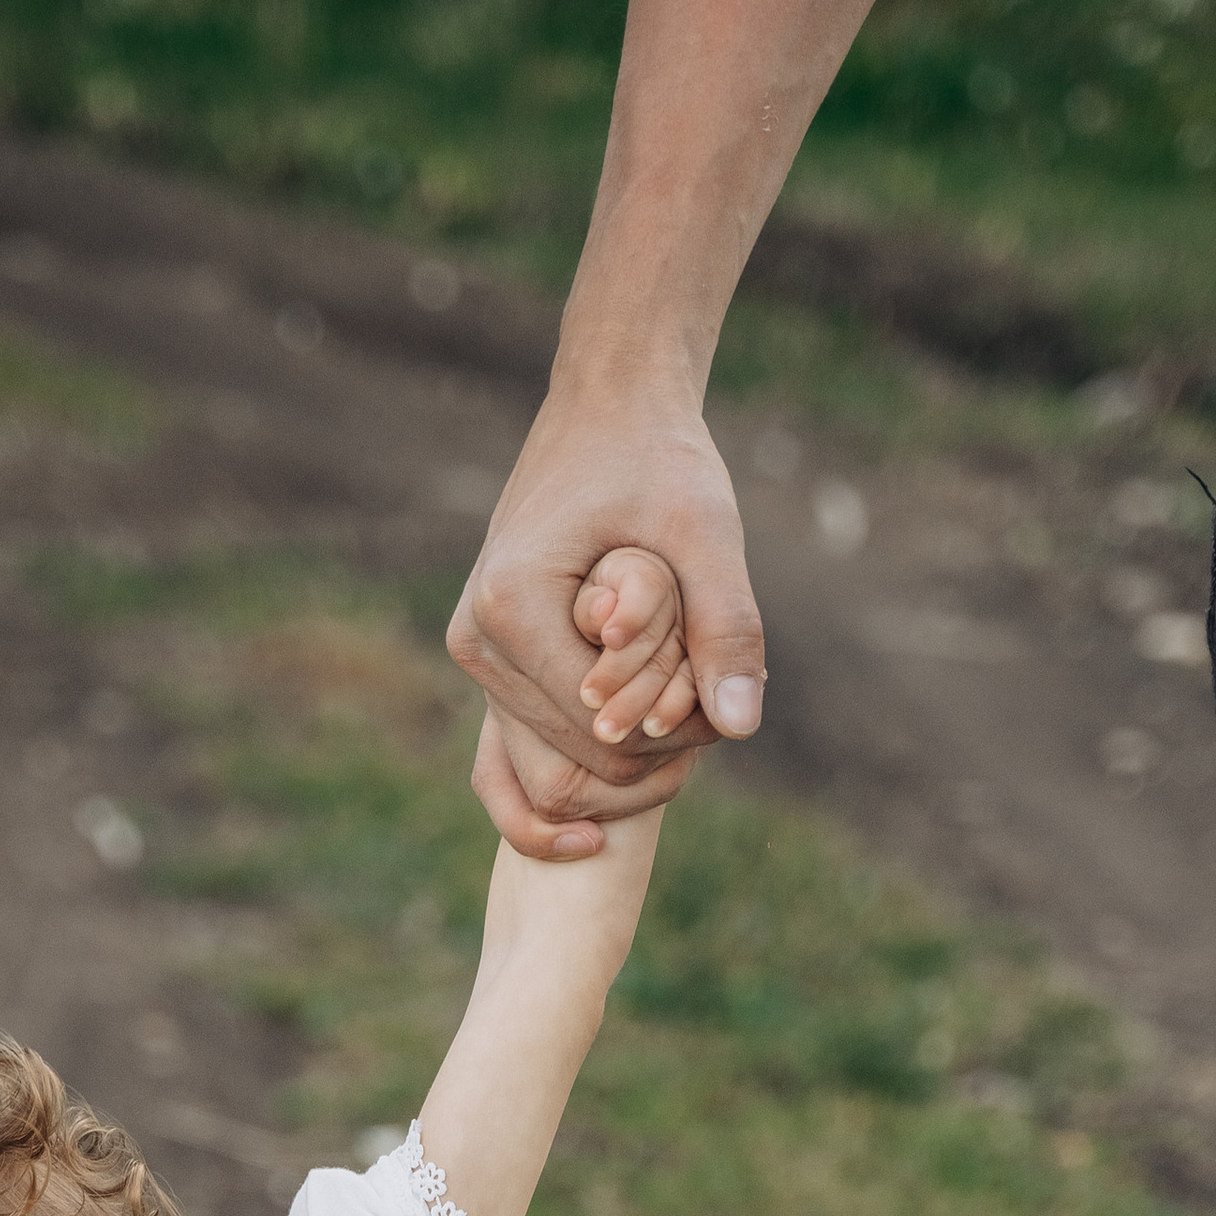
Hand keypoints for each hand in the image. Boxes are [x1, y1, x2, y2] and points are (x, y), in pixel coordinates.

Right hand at [451, 387, 765, 857]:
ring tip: (682, 711)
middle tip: (708, 711)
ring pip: (550, 773)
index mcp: (512, 608)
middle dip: (647, 756)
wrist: (608, 410)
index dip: (669, 732)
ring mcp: (474, 659)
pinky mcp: (488, 665)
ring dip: (622, 761)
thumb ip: (727, 628)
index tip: (716, 694)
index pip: (599, 731)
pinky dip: (575, 780)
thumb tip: (741, 727)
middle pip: (572, 766)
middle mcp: (475, 642)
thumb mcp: (707, 532)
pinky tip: (612, 806)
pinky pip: (516, 761)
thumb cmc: (658, 459)